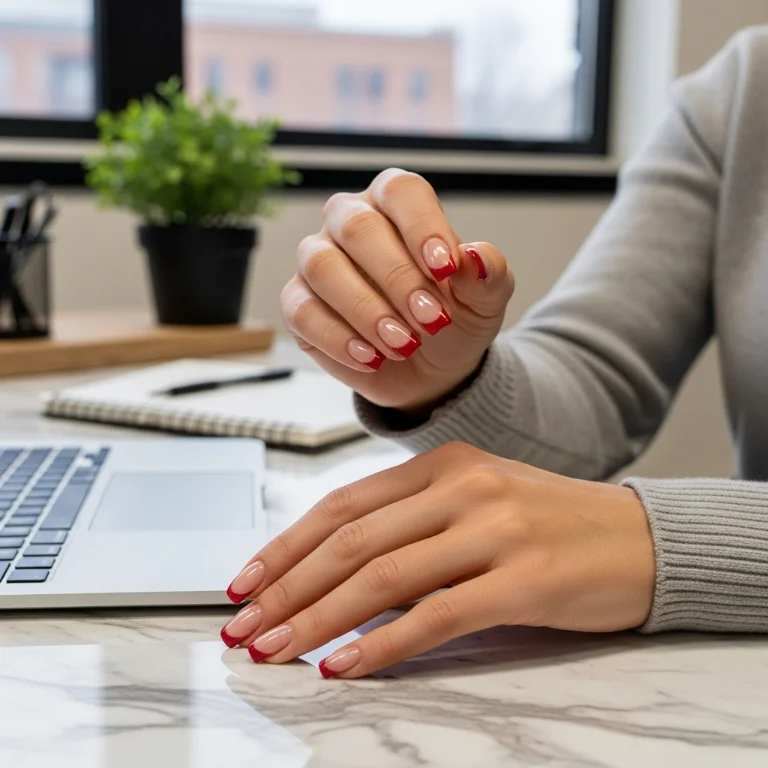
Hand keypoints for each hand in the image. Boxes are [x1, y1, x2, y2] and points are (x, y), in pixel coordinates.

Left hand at [221, 443, 655, 677]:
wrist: (639, 537)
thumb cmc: (548, 523)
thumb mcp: (475, 504)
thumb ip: (411, 527)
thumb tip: (335, 579)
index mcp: (443, 463)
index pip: (344, 505)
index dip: (286, 546)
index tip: (245, 583)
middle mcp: (463, 487)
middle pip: (352, 541)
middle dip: (287, 589)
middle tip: (243, 627)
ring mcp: (494, 529)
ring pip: (382, 578)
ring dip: (317, 619)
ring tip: (275, 652)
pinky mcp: (524, 580)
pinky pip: (435, 615)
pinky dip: (382, 645)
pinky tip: (344, 666)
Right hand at [281, 169, 514, 411]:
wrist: (431, 370)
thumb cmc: (454, 319)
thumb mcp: (484, 301)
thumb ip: (489, 274)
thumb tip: (475, 257)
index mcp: (396, 204)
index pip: (401, 192)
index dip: (422, 226)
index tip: (445, 269)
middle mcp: (349, 221)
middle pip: (358, 228)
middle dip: (398, 278)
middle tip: (432, 321)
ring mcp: (317, 261)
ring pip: (323, 267)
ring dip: (366, 310)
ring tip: (404, 345)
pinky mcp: (297, 304)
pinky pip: (303, 311)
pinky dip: (339, 339)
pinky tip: (372, 358)